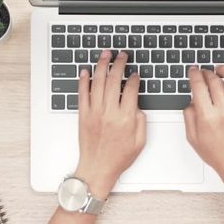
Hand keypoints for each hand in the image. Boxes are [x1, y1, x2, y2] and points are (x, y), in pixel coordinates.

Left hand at [75, 50, 145, 198]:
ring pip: (97, 82)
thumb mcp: (140, 141)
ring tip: (105, 55)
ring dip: (102, 65)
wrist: (97, 168)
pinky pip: (82, 93)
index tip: (135, 73)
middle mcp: (109, 112)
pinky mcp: (83, 115)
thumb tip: (137, 105)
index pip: (131, 89)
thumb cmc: (118, 158)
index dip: (134, 78)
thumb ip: (141, 121)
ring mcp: (94, 112)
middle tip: (122, 55)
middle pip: (113, 80)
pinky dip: (83, 80)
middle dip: (119, 64)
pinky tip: (86, 71)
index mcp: (125, 118)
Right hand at [183, 65, 223, 182]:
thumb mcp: (193, 137)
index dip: (194, 74)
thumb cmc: (215, 153)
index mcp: (206, 116)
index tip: (193, 70)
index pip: (198, 86)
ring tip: (220, 68)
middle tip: (204, 72)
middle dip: (207, 72)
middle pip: (214, 80)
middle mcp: (222, 110)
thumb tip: (190, 100)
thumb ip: (189, 116)